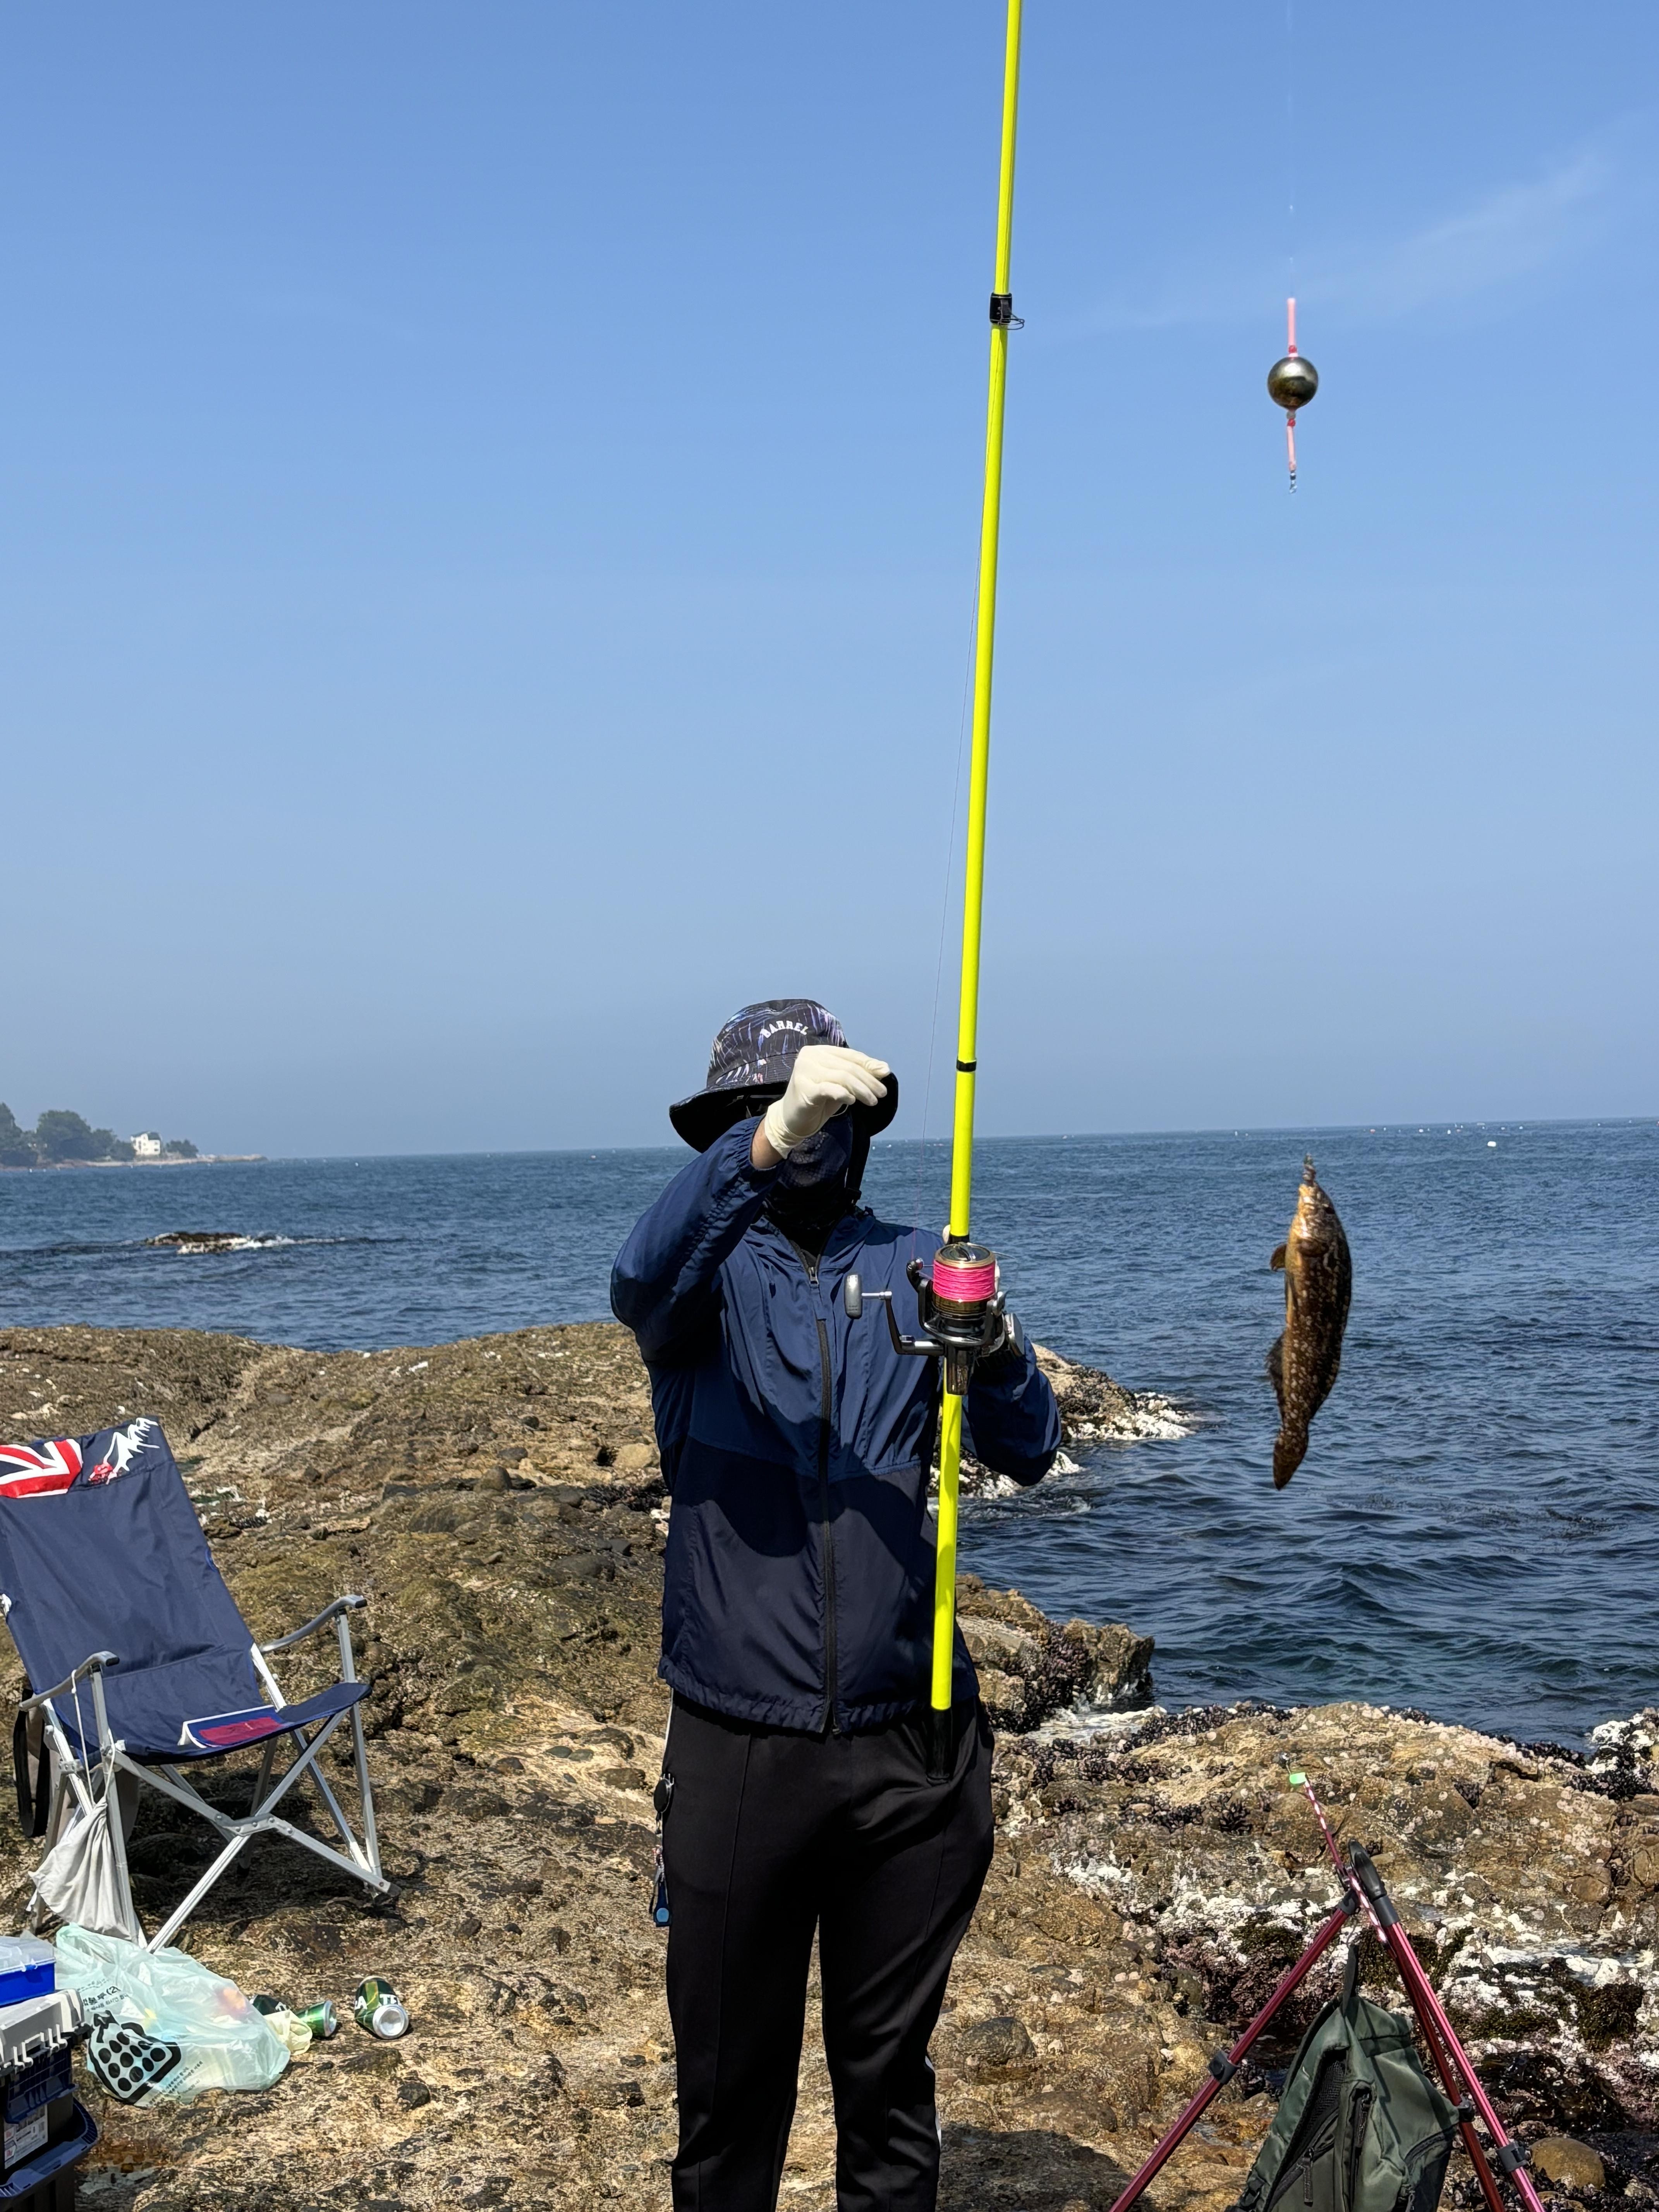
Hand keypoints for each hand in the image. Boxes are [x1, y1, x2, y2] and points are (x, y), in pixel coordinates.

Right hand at [759, 1046, 889, 1159]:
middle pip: (848, 1066)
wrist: (791, 1120)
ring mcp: (804, 1071)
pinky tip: (852, 1101)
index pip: (850, 1055)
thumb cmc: (817, 1100)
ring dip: (861, 1090)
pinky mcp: (803, 1088)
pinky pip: (829, 1089)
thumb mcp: (840, 1084)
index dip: (869, 1064)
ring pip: (842, 1077)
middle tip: (882, 1093)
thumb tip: (884, 1068)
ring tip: (873, 1101)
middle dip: (868, 1080)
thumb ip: (859, 1074)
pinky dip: (844, 1094)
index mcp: (818, 1051)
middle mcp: (809, 1057)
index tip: (886, 1074)